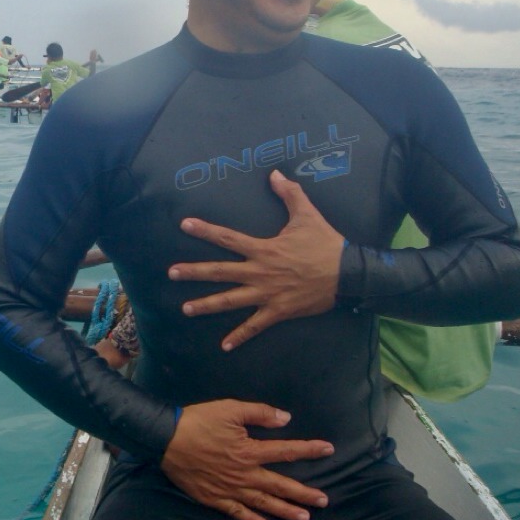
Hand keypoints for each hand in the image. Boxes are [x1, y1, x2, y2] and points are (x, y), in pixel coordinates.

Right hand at [161, 399, 332, 519]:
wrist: (165, 439)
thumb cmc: (198, 421)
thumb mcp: (229, 409)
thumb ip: (259, 413)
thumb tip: (285, 418)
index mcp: (249, 451)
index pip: (285, 451)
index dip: (308, 450)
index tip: (328, 450)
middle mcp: (244, 474)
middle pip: (279, 485)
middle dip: (303, 493)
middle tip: (323, 501)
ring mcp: (230, 489)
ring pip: (263, 503)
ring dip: (285, 510)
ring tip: (304, 518)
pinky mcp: (214, 498)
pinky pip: (237, 513)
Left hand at [169, 169, 343, 349]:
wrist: (348, 274)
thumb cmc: (326, 244)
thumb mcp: (307, 214)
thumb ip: (289, 193)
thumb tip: (275, 173)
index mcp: (263, 249)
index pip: (227, 238)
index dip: (205, 230)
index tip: (184, 225)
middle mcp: (259, 272)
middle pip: (220, 272)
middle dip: (194, 272)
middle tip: (171, 273)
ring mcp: (267, 294)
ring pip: (230, 301)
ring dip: (206, 305)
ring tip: (185, 309)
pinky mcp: (278, 311)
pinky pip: (255, 326)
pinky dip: (240, 337)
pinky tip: (224, 346)